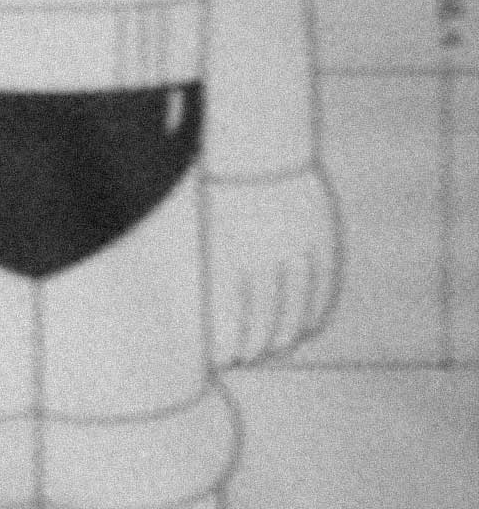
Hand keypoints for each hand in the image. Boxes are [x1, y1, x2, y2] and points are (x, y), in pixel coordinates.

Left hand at [205, 167, 341, 366]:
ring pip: (295, 313)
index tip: (220, 362)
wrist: (255, 145)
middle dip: (253, 352)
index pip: (228, 326)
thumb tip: (185, 326)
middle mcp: (261, 255)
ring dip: (284, 340)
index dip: (226, 351)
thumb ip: (187, 277)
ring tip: (273, 350)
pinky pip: (323, 290)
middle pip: (264, 326)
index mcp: (221, 257)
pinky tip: (304, 328)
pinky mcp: (324, 238)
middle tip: (244, 360)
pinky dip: (315, 315)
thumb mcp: (193, 234)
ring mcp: (297, 247)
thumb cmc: (212, 196)